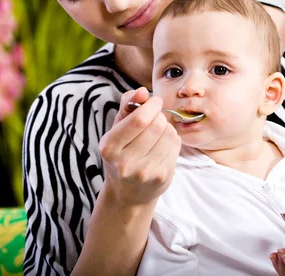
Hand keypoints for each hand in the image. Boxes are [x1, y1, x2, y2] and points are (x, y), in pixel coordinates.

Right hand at [99, 87, 181, 205]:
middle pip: (157, 125)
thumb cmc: (122, 153)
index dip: (152, 105)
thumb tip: (142, 91)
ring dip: (167, 128)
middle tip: (156, 118)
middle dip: (160, 116)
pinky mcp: (162, 177)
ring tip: (158, 134)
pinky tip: (162, 146)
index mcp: (109, 147)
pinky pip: (176, 146)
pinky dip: (172, 140)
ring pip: (169, 134)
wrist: (128, 193)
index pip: (139, 119)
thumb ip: (127, 105)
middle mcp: (125, 163)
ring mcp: (145, 172)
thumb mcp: (117, 129)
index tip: (154, 101)